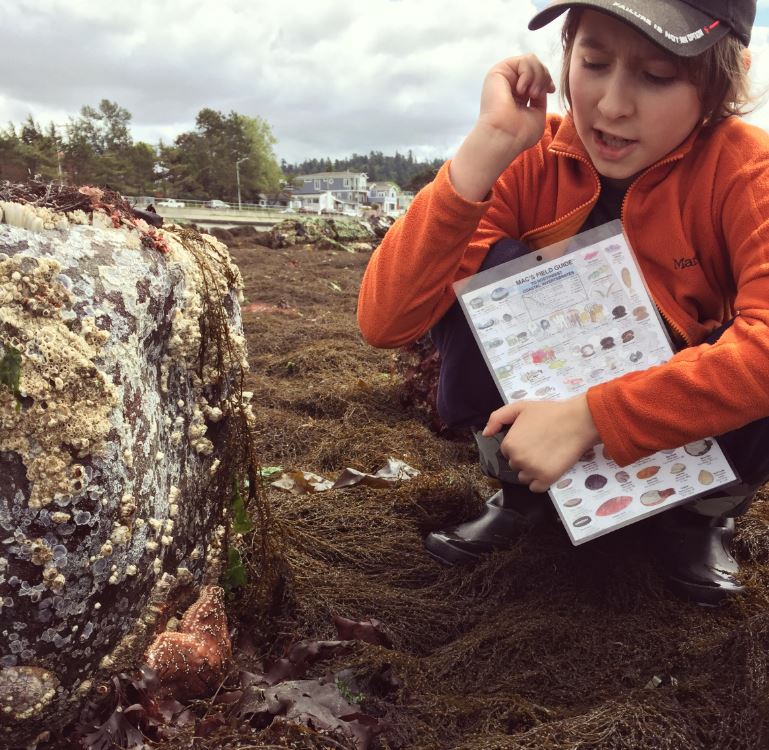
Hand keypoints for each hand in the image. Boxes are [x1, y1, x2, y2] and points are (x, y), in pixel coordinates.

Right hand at [478, 55, 554, 151]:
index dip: (547, 79)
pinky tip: (521, 90)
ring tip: (531, 94)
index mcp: (518, 95)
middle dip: (544, 77)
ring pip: (531, 60)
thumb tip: (544, 84)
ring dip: (537, 76)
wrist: (505, 136)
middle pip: (536, 65)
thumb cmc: (520, 134)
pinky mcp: (499, 71)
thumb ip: (540, 96)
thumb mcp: (537, 113)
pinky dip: (529, 74)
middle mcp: (510, 85)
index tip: (551, 90)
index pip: (537, 76)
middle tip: (537, 95)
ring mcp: (504, 77)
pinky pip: (524, 61)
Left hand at [483, 395, 599, 492]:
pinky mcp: (547, 479)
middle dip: (525, 458)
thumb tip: (486, 434)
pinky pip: (536, 488)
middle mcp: (518, 460)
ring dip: (532, 471)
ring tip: (546, 456)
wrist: (578, 421)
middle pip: (515, 466)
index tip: (532, 438)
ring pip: (524, 478)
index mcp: (509, 444)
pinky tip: (549, 468)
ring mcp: (532, 471)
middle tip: (541, 446)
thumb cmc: (549, 412)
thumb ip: (497, 418)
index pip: (507, 452)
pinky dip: (541, 482)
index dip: (520, 445)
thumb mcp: (519, 407)